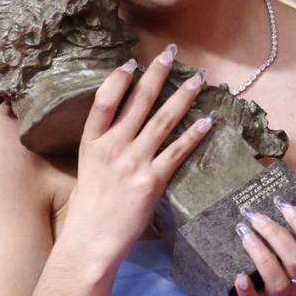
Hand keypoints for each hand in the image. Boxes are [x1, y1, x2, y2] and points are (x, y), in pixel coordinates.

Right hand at [60, 43, 212, 262]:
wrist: (92, 242)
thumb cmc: (90, 208)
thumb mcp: (88, 169)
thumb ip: (105, 146)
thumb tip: (125, 126)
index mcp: (92, 143)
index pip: (104, 101)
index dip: (118, 80)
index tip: (132, 63)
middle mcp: (112, 148)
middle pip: (138, 103)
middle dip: (156, 75)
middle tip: (171, 53)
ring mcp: (132, 163)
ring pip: (162, 121)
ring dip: (182, 98)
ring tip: (198, 81)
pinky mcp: (151, 182)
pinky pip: (177, 152)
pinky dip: (193, 135)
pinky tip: (207, 121)